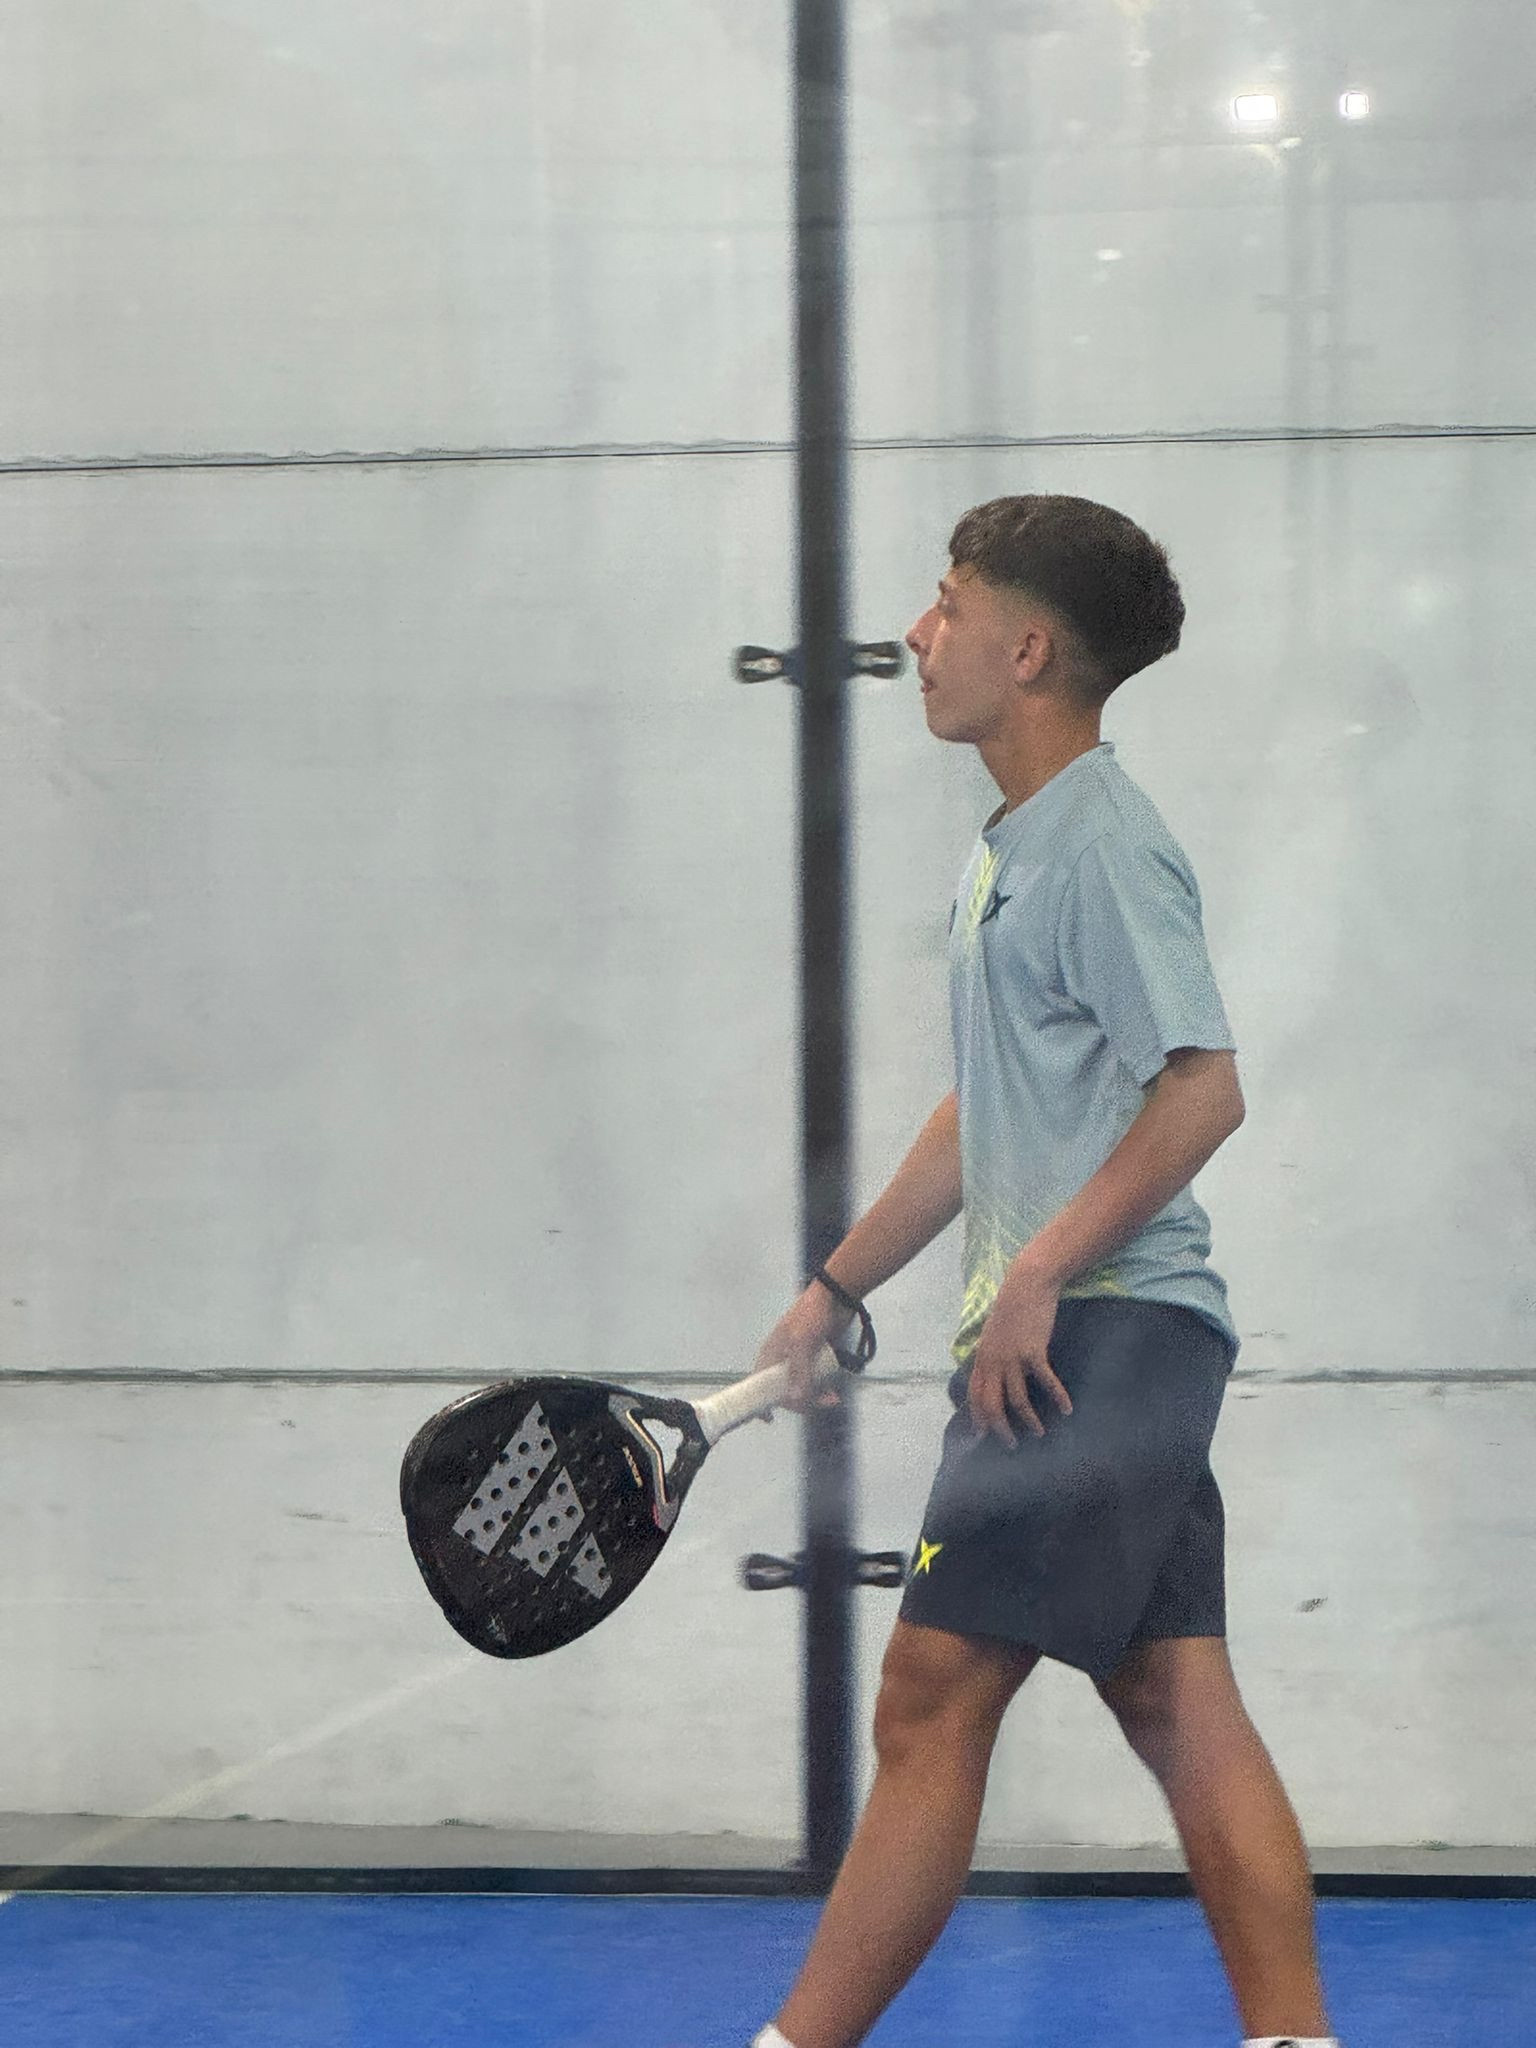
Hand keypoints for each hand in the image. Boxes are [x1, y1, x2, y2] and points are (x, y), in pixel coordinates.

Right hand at [752, 1287, 851, 1415]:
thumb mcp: (802, 1344)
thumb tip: (797, 1400)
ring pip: (802, 1388)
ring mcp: (800, 1360)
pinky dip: (823, 1389)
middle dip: (800, 1401)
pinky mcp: (816, 1359)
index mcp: (771, 1354)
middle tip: (819, 1404)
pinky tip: (833, 1394)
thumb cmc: (812, 1315)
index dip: (760, 1401)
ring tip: (832, 1399)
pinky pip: (816, 1381)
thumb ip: (800, 1373)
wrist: (836, 1297)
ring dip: (815, 1397)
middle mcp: (783, 1359)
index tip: (767, 1419)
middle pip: (784, 1390)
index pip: (758, 1383)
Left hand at [968, 1259, 1072, 1448]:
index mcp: (982, 1357)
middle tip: (1012, 1445)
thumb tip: (993, 1373)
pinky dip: (1057, 1397)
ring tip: (1039, 1433)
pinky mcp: (1034, 1352)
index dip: (978, 1417)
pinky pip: (1045, 1382)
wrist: (1027, 1285)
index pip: (975, 1395)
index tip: (983, 1435)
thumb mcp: (993, 1333)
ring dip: (1029, 1420)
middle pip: (992, 1405)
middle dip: (1000, 1429)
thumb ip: (992, 1355)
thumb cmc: (1012, 1307)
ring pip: (1017, 1400)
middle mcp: (994, 1362)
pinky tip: (1067, 1409)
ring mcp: (1013, 1358)